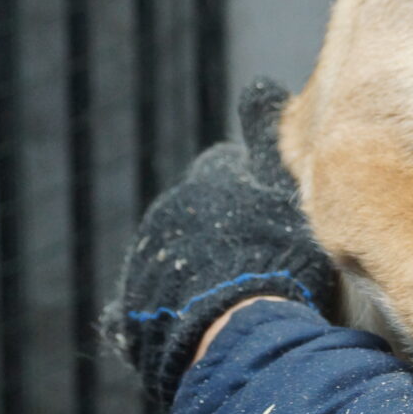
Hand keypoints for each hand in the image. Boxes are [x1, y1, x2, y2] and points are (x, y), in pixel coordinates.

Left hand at [101, 80, 335, 406]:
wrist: (238, 328)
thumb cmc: (275, 253)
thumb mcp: (282, 182)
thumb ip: (267, 133)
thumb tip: (260, 84)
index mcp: (206, 178)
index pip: (229, 171)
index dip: (255, 195)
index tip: (276, 219)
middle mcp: (166, 213)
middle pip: (197, 217)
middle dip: (220, 233)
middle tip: (258, 263)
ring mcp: (143, 265)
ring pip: (173, 262)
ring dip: (195, 274)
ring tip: (232, 303)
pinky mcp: (130, 315)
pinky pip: (144, 311)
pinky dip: (163, 315)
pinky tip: (189, 329)